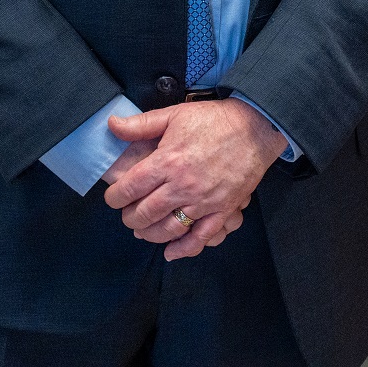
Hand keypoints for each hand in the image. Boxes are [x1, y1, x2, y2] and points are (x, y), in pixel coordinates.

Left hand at [102, 100, 285, 260]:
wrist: (255, 127)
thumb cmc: (214, 120)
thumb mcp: (174, 114)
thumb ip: (141, 124)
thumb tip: (112, 125)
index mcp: (167, 162)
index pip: (129, 189)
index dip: (114, 197)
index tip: (113, 198)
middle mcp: (182, 185)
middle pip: (144, 213)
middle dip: (129, 218)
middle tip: (127, 214)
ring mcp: (203, 201)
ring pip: (168, 229)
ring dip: (150, 234)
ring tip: (143, 230)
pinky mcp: (222, 210)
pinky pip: (200, 237)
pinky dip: (183, 249)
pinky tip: (171, 253)